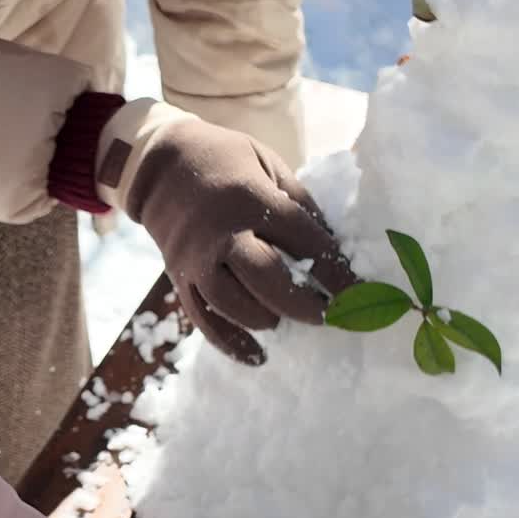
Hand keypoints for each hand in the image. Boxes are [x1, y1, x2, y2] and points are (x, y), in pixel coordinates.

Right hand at [96, 102, 355, 363]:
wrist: (159, 165)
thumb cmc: (226, 161)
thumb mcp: (269, 164)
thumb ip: (299, 204)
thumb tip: (332, 248)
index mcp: (250, 198)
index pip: (303, 242)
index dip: (335, 272)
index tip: (359, 293)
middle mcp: (221, 232)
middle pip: (266, 278)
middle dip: (302, 304)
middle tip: (325, 315)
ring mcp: (195, 258)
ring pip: (232, 304)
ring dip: (266, 320)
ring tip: (284, 320)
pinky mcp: (179, 277)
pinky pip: (203, 319)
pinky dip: (231, 344)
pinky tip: (257, 356)